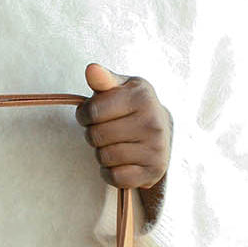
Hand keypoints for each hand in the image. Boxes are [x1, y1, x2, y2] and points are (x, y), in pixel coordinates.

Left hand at [77, 63, 171, 214]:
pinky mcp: (153, 171)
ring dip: (101, 153)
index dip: (84, 114)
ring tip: (114, 144)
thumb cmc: (134, 107)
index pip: (92, 111)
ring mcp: (155, 148)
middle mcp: (152, 122)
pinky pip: (115, 177)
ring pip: (104, 157)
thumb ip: (103, 79)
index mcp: (142, 96)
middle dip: (93, 134)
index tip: (92, 114)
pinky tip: (120, 162)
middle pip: (96, 136)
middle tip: (105, 130)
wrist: (163, 131)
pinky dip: (110, 172)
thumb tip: (91, 69)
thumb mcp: (121, 88)